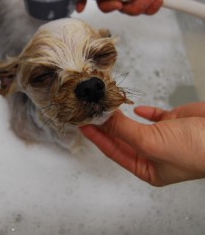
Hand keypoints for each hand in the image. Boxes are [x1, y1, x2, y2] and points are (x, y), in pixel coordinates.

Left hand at [80, 102, 204, 185]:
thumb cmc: (192, 150)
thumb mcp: (151, 143)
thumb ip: (124, 130)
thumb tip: (102, 120)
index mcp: (147, 168)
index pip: (113, 150)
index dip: (97, 137)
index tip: (83, 125)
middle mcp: (152, 153)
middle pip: (122, 137)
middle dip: (106, 126)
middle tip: (90, 113)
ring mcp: (163, 137)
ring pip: (135, 126)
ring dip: (121, 117)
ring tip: (105, 107)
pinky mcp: (173, 122)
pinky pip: (153, 117)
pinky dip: (143, 111)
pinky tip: (135, 106)